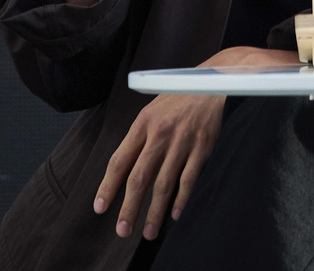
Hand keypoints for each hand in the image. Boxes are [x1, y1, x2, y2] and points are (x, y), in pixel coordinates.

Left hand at [93, 92, 225, 240]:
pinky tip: (175, 214)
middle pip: (139, 178)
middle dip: (129, 208)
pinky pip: (188, 179)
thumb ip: (140, 136)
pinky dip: (181, 199)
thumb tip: (125, 168)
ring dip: (155, 212)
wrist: (212, 82)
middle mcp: (160, 133)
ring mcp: (182, 142)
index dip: (108, 186)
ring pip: (164, 184)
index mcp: (144, 123)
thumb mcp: (153, 108)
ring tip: (148, 232)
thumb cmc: (179, 97)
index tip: (101, 207)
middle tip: (122, 230)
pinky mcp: (202, 147)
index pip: (120, 160)